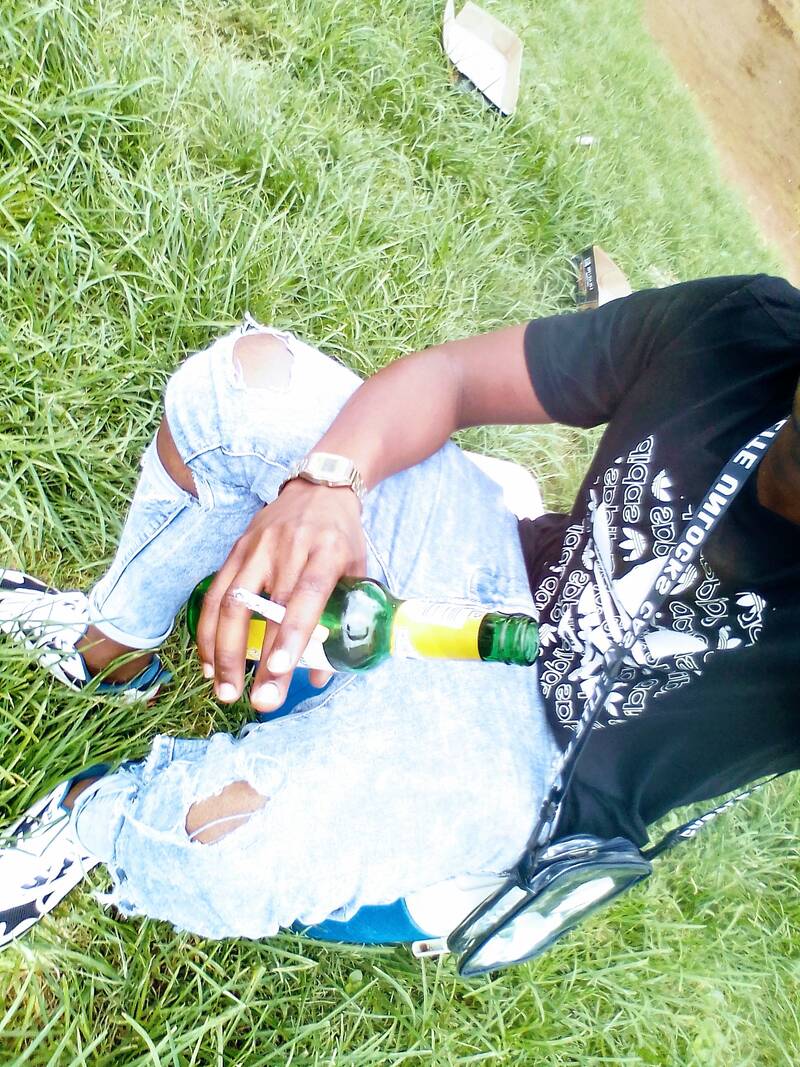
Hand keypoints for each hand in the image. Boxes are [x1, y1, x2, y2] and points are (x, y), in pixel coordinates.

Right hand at [195, 480, 365, 710]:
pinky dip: (209, 631)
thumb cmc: (343, 536)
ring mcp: (257, 547)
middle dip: (259, 661)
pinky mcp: (236, 548)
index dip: (291, 636)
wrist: (320, 486)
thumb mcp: (357, 572)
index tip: (279, 672)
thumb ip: (344, 621)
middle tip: (259, 702)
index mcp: (326, 553)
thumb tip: (319, 676)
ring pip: (231, 603)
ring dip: (224, 651)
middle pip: (267, 610)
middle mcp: (288, 549)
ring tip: (225, 690)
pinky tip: (209, 662)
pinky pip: (215, 593)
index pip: (306, 597)